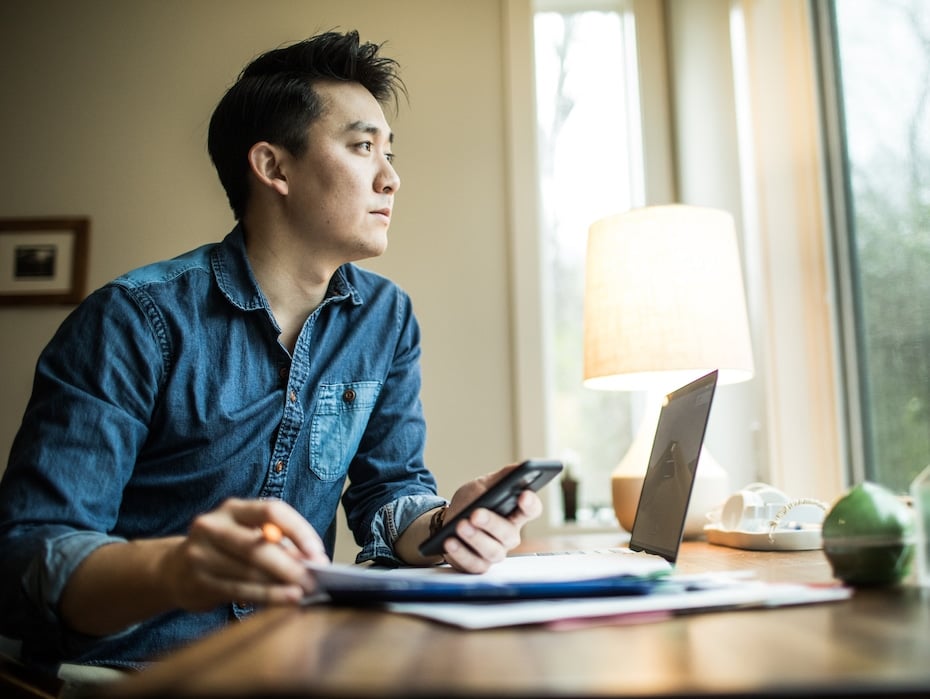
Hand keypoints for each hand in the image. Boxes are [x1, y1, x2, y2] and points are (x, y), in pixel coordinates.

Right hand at [164, 498, 328, 610]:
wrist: (174, 570)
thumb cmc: (224, 550)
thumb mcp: (247, 534)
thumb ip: (277, 542)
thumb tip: (312, 560)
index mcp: (233, 508)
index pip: (271, 511)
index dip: (298, 531)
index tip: (317, 553)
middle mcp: (213, 526)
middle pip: (258, 544)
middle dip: (290, 564)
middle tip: (313, 579)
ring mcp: (202, 554)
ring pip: (249, 570)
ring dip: (281, 583)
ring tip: (304, 592)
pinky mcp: (198, 581)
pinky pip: (240, 590)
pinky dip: (267, 596)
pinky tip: (285, 599)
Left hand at [440, 465, 543, 572]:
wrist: (447, 522)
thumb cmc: (470, 502)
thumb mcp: (483, 485)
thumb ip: (502, 477)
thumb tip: (521, 466)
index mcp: (514, 513)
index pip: (531, 510)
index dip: (530, 504)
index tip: (523, 495)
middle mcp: (508, 536)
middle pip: (508, 534)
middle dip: (492, 524)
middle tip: (476, 514)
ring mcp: (494, 552)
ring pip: (492, 552)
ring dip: (475, 539)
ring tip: (460, 525)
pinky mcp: (478, 565)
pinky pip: (473, 564)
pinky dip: (461, 553)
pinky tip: (450, 542)